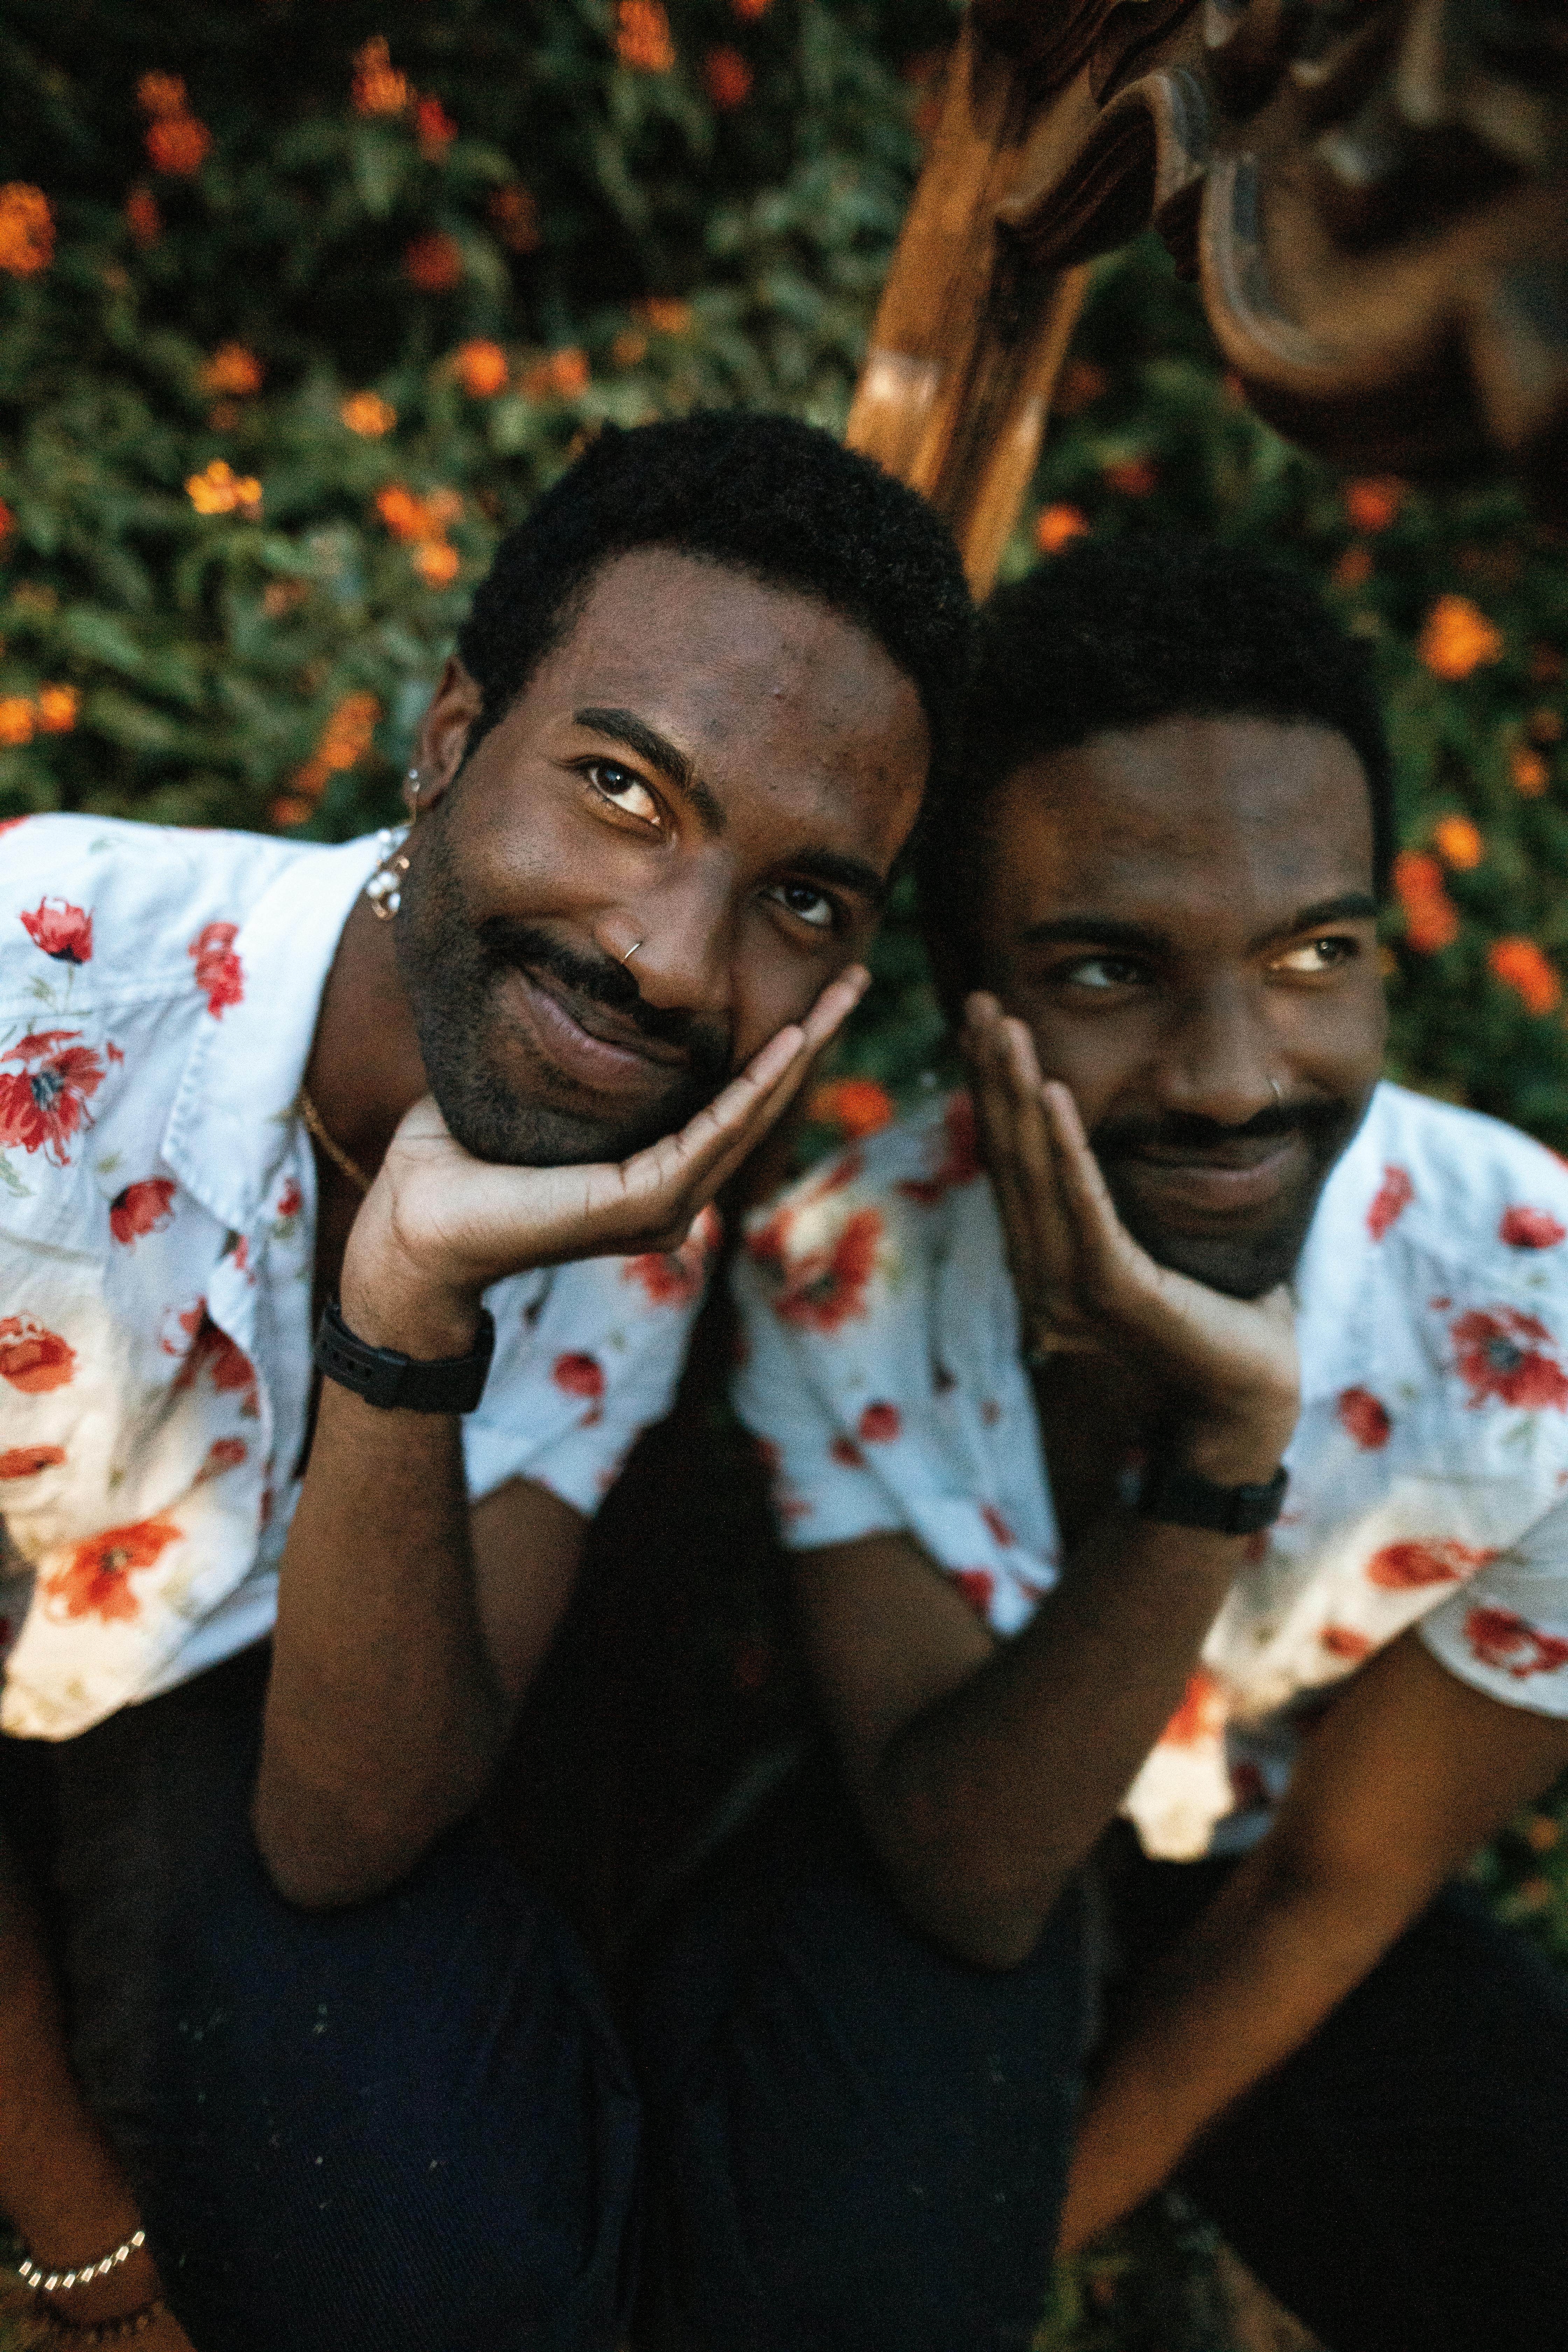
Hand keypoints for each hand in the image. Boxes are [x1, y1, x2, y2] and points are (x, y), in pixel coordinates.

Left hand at [342, 967, 868, 1350]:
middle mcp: (669, 1196)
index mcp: (649, 1171)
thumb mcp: (530, 1088)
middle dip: (810, 1041)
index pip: (730, 1101)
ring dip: (795, 1057)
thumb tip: (588, 992)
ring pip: (746, 1119)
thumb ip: (575, 1058)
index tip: (814, 992)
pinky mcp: (640, 1206)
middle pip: (758, 1107)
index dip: (777, 1047)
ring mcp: (661, 1207)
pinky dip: (748, 1090)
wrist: (410, 1224)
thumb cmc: (453, 1159)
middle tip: (855, 982)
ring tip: (835, 1003)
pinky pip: (708, 1137)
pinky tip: (780, 1049)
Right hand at [963, 994, 1298, 1479]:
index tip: (986, 1023)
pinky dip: (1065, 1146)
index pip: (1010, 1160)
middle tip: (981, 1002)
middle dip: (991, 1074)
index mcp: (1045, 1260)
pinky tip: (1049, 1091)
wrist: (1250, 1392)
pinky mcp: (1110, 1291)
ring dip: (1015, 1091)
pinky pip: (1082, 1205)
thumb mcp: (1158, 1236)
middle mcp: (1041, 1275)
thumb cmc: (1217, 1310)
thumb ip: (1120, 1196)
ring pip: (1033, 1171)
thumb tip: (1110, 1126)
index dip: (992, 1089)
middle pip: (1008, 1156)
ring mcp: (1067, 1288)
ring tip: (1005, 1028)